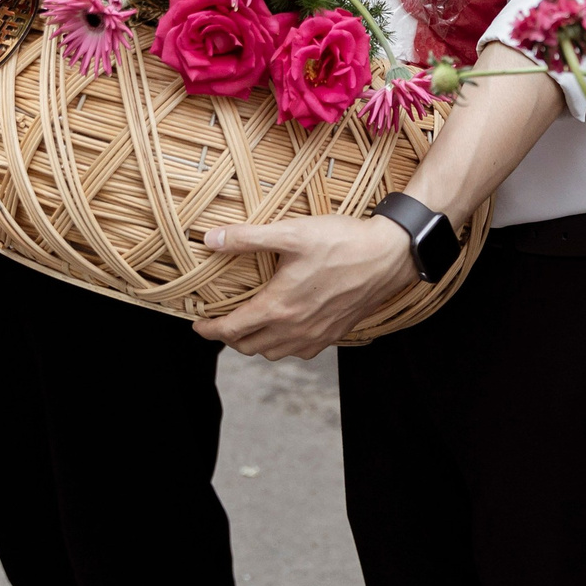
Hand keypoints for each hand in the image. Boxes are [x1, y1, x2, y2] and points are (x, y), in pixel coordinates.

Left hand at [190, 214, 415, 359]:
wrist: (388, 256)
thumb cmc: (341, 241)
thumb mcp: (291, 232)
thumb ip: (247, 237)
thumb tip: (210, 239)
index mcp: (278, 307)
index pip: (232, 330)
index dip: (209, 329)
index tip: (198, 324)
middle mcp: (295, 329)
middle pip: (249, 346)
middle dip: (229, 337)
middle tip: (220, 321)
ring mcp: (316, 335)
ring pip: (273, 352)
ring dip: (255, 343)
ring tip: (250, 324)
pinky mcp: (334, 334)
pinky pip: (299, 352)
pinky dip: (283, 345)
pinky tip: (285, 327)